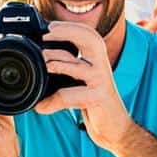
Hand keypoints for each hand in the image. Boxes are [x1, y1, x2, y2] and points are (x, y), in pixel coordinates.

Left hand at [32, 21, 134, 151]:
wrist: (115, 130)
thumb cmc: (94, 105)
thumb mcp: (80, 83)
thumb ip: (67, 70)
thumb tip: (41, 62)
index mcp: (96, 61)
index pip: (89, 35)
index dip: (71, 27)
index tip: (50, 26)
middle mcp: (102, 68)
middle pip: (91, 40)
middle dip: (68, 33)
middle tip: (47, 34)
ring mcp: (102, 82)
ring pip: (79, 66)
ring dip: (58, 64)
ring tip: (44, 66)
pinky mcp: (98, 98)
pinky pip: (73, 95)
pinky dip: (54, 101)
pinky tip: (41, 107)